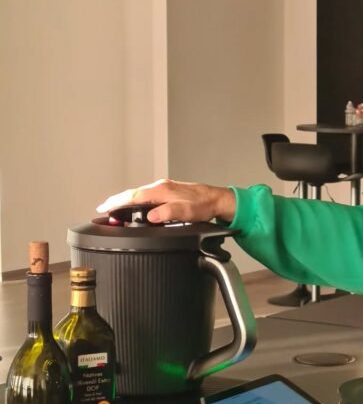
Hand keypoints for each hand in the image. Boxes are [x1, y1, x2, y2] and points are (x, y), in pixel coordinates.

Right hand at [96, 178, 235, 223]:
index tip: (104, 208)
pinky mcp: (169, 192)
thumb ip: (168, 213)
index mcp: (162, 190)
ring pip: (140, 194)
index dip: (117, 202)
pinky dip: (137, 201)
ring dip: (126, 201)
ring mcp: (165, 188)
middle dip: (117, 201)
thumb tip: (150, 217)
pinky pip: (148, 196)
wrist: (218, 200)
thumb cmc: (204, 205)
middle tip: (104, 210)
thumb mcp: (186, 212)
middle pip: (134, 194)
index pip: (133, 196)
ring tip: (115, 209)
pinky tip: (136, 207)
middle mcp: (162, 187)